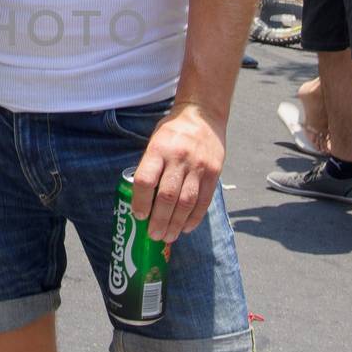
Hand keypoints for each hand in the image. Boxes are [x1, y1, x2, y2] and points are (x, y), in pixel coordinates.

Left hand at [129, 104, 226, 243]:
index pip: (146, 180)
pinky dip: (194, 218)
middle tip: (153, 236)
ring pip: (186, 202)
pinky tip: (186, 228)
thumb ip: (150, 168)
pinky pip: (204, 200)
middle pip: (167, 196)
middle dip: (159, 220)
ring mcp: (198, 166)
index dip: (141, 202)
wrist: (203, 115)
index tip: (138, 216)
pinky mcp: (213, 172)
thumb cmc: (172, 132)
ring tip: (168, 237)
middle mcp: (178, 158)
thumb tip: (142, 200)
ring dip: (176, 224)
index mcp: (158, 150)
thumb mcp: (155, 142)